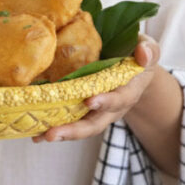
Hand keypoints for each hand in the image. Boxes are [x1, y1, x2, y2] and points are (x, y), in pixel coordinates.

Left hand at [32, 34, 161, 143]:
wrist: (134, 69)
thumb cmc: (138, 55)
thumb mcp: (148, 48)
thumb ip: (148, 50)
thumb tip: (142, 53)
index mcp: (129, 90)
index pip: (119, 99)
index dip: (106, 101)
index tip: (90, 101)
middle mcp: (113, 107)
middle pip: (95, 123)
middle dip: (75, 130)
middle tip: (53, 133)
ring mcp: (98, 112)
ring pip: (81, 127)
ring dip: (61, 133)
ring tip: (40, 136)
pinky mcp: (84, 111)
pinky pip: (70, 122)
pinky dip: (54, 128)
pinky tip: (36, 134)